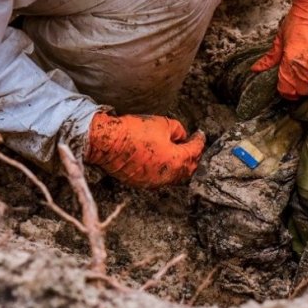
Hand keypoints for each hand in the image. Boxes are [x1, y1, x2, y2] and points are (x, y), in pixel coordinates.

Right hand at [84, 113, 205, 187]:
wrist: (108, 142)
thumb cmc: (134, 131)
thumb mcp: (162, 123)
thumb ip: (178, 130)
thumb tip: (181, 136)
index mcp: (176, 161)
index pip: (195, 151)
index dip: (199, 141)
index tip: (199, 135)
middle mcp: (168, 176)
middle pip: (188, 169)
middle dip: (193, 156)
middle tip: (192, 146)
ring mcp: (154, 182)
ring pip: (175, 176)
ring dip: (179, 166)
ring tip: (179, 154)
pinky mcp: (142, 183)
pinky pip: (160, 179)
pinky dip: (165, 170)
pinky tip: (163, 161)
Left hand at [251, 0, 307, 99]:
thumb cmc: (301, 19)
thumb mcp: (281, 36)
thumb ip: (271, 56)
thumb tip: (255, 69)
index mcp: (290, 63)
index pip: (286, 91)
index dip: (288, 90)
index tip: (291, 84)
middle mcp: (307, 69)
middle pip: (302, 92)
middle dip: (302, 86)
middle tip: (305, 76)